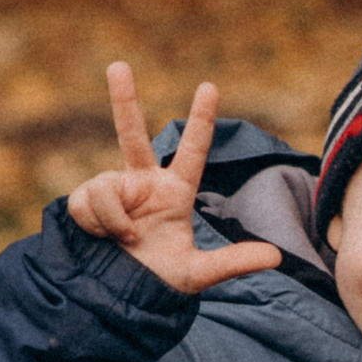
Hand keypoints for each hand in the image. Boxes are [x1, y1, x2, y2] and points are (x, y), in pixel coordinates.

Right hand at [66, 63, 281, 294]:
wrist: (118, 297)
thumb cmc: (160, 281)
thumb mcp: (198, 273)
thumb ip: (233, 262)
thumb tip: (276, 256)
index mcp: (175, 192)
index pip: (192, 151)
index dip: (200, 120)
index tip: (210, 86)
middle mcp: (142, 183)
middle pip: (131, 134)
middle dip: (123, 99)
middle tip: (118, 65)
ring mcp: (112, 190)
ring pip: (106, 188)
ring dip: (115, 219)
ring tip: (125, 240)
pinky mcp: (86, 201)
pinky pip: (88, 202)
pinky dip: (98, 222)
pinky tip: (102, 237)